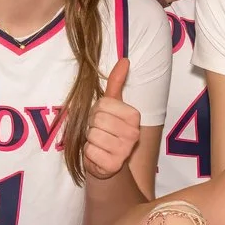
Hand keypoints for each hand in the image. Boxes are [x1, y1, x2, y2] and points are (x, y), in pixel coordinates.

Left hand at [81, 58, 140, 180]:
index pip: (102, 105)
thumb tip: (124, 60)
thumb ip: (116, 83)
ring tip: (98, 144)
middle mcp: (133, 133)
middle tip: (99, 133)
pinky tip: (98, 155)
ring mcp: (125, 151)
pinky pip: (90, 151)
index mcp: (134, 116)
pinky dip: (89, 154)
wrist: (108, 163)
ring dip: (90, 140)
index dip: (96, 111)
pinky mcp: (113, 165)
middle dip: (92, 126)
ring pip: (92, 135)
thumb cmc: (107, 130)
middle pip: (97, 120)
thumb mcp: (111, 106)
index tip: (103, 119)